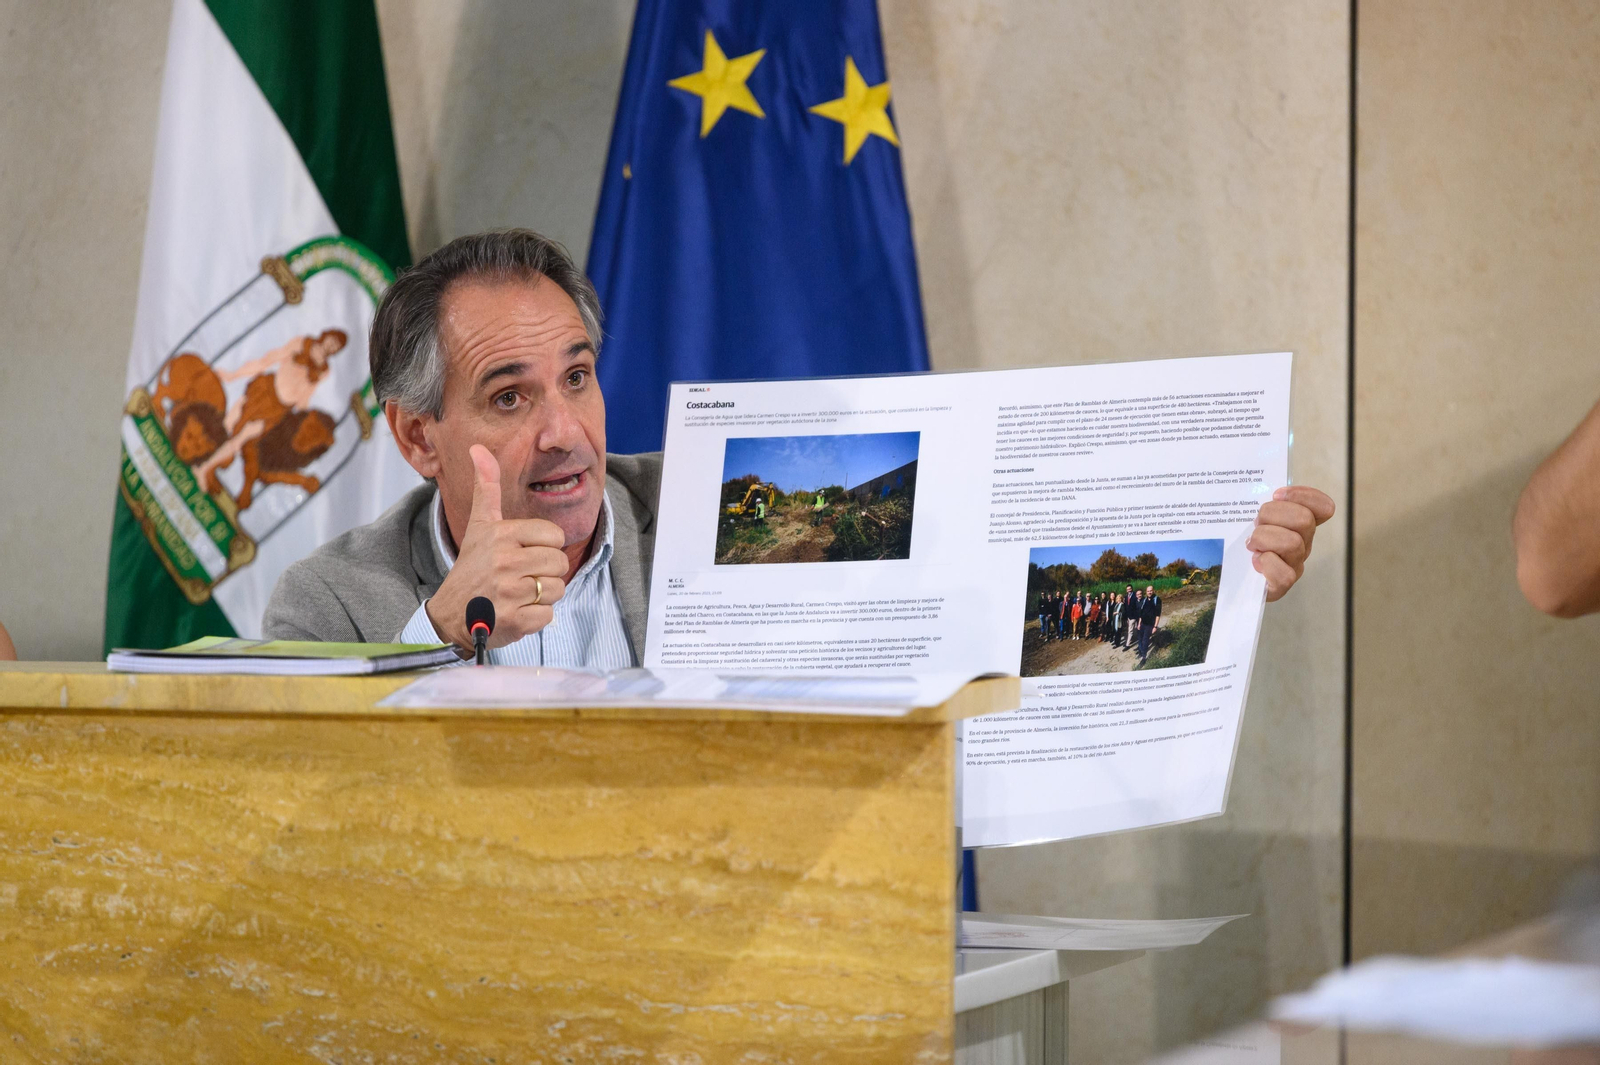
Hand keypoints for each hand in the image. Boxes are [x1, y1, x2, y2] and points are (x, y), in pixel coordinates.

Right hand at [425, 445, 568, 649]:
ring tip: (517, 594)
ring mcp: (510, 592)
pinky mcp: (516, 621)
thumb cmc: (472, 567)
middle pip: (559, 563)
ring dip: (542, 596)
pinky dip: (536, 618)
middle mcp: (506, 561)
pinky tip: (516, 612)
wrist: (451, 614)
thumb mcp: (479, 526)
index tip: (522, 553)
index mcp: (502, 535)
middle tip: (520, 576)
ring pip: (557, 589)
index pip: (555, 536)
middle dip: (545, 572)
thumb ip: (487, 488)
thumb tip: (478, 448)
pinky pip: (549, 615)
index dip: (544, 546)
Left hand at [1248, 485, 1335, 601]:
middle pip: (1304, 519)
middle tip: (1256, 522)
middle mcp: (1303, 543)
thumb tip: (1259, 484)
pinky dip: (1266, 565)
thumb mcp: (1249, 514)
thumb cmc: (1239, 539)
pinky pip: (1284, 575)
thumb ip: (1259, 499)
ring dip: (1264, 539)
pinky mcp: (1281, 586)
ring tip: (1251, 544)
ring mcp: (1294, 565)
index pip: (1322, 507)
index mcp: (1299, 524)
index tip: (1276, 495)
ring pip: (1292, 543)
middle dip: (1272, 515)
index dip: (1302, 496)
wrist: (1225, 575)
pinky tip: (1255, 562)